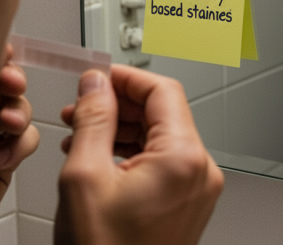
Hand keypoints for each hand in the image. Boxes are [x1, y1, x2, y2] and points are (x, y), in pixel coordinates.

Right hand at [55, 65, 223, 244]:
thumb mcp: (85, 177)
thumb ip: (93, 120)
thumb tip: (96, 84)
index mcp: (184, 158)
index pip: (163, 90)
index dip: (124, 78)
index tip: (96, 76)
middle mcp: (201, 171)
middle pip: (165, 112)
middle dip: (120, 105)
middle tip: (81, 107)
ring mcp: (199, 190)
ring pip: (163, 137)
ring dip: (123, 129)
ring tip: (81, 134)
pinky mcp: (189, 205)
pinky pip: (165, 163)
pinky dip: (134, 154)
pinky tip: (100, 159)